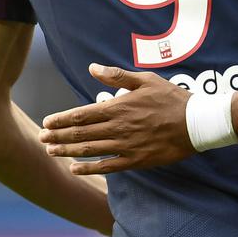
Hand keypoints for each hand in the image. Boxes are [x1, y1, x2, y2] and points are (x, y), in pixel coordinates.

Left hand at [40, 63, 194, 174]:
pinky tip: (75, 168)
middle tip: (41, 138)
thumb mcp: (146, 80)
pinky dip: (89, 168)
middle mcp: (119, 127)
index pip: (82, 114)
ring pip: (90, 149)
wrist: (196, 123)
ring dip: (67, 151)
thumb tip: (92, 68)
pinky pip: (107, 166)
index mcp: (120, 107)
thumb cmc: (172, 98)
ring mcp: (126, 145)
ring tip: (51, 151)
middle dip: (58, 136)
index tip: (46, 122)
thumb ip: (117, 76)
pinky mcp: (135, 160)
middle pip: (81, 133)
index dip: (62, 119)